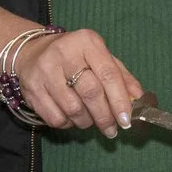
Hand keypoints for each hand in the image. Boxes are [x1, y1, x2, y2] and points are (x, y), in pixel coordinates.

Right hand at [14, 29, 144, 137]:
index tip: (127, 120)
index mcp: (87, 42)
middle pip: (91, 93)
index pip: (108, 74)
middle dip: (105, 117)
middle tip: (112, 130)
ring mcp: (45, 71)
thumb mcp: (100, 58)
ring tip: (91, 120)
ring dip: (87, 122)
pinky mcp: (32, 89)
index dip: (120, 100)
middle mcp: (64, 53)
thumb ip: (121, 77)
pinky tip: (72, 117)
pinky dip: (69, 124)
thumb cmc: (75, 57)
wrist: (32, 53)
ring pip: (73, 109)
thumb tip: (139, 99)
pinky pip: (56, 118)